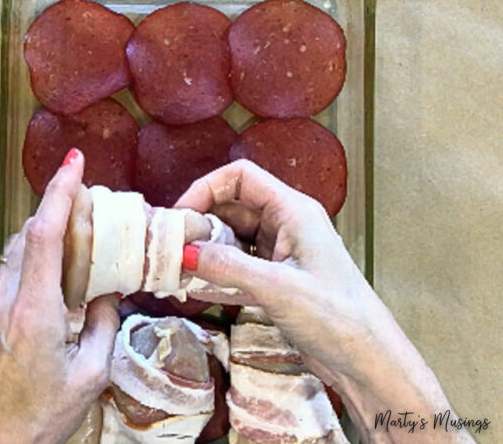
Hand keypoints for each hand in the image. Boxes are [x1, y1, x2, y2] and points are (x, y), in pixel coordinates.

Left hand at [0, 150, 118, 443]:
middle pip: (26, 234)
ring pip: (17, 250)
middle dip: (54, 206)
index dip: (59, 192)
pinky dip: (36, 255)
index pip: (44, 235)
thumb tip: (108, 294)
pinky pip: (13, 270)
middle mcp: (7, 300)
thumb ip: (104, 326)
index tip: (74, 162)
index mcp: (35, 310)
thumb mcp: (90, 374)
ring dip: (44, 230)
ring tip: (77, 230)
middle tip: (86, 197)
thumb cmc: (42, 416)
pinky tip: (59, 270)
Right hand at [176, 160, 472, 442]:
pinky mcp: (278, 278)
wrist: (367, 360)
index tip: (179, 216)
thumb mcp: (276, 288)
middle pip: (233, 205)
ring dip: (206, 247)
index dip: (206, 189)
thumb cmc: (334, 316)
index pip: (241, 177)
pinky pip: (240, 264)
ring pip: (234, 236)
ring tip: (176, 267)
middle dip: (201, 220)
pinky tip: (195, 286)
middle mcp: (287, 224)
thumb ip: (227, 266)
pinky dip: (218, 270)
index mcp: (293, 210)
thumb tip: (182, 252)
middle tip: (170, 246)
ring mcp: (282, 252)